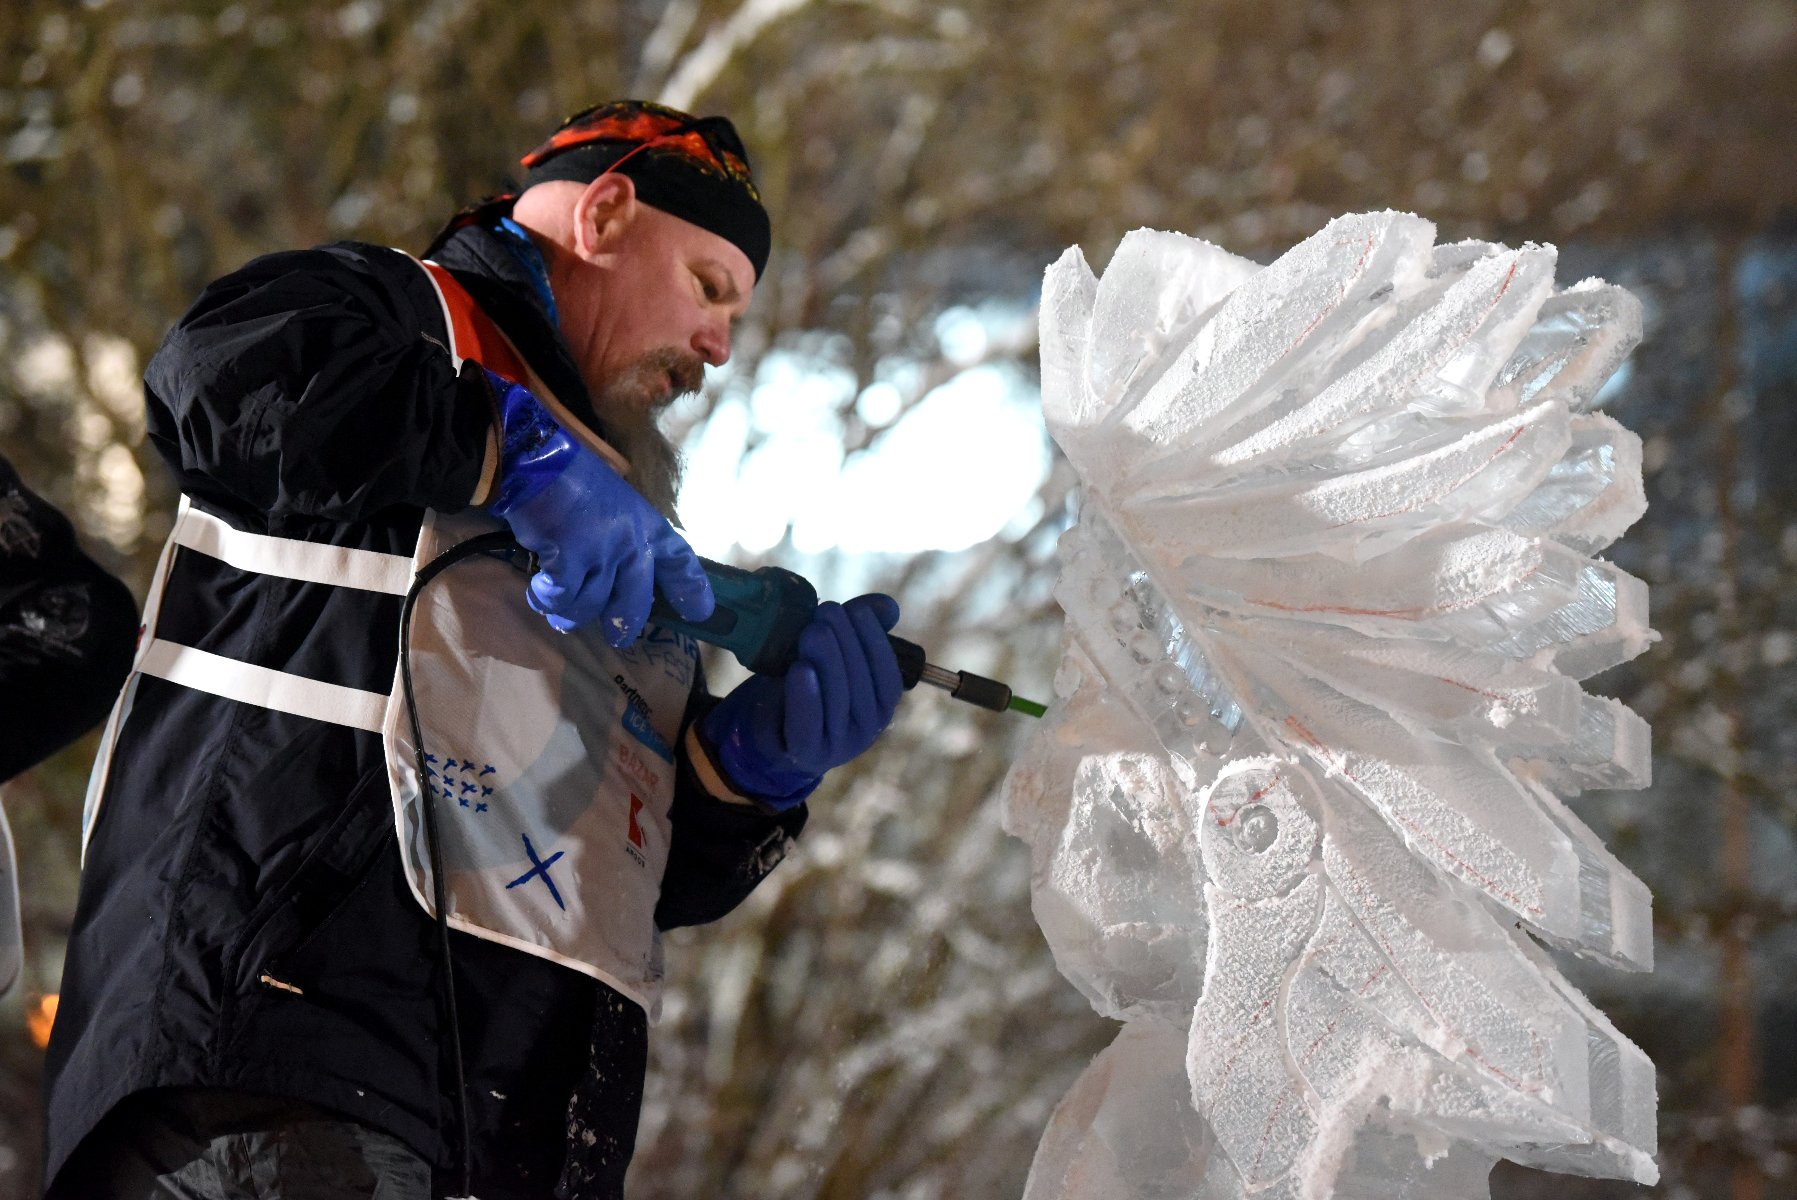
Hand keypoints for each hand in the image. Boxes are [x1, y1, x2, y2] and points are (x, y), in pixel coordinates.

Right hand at [485, 370, 711, 644]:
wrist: (537, 460)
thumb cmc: (573, 478)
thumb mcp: (615, 502)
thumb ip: (622, 537)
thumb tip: (613, 579)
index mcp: (647, 525)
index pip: (680, 560)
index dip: (691, 589)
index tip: (700, 614)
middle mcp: (631, 542)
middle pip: (635, 602)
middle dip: (624, 625)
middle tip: (618, 638)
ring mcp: (601, 552)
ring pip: (590, 606)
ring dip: (570, 613)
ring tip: (557, 610)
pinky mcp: (569, 560)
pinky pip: (560, 598)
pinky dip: (545, 599)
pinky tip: (539, 591)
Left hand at [701, 594, 903, 808]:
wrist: (773, 728)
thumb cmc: (810, 685)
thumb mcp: (834, 656)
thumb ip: (859, 630)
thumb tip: (889, 607)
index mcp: (881, 706)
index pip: (887, 676)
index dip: (875, 642)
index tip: (857, 610)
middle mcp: (867, 728)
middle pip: (861, 686)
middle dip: (845, 642)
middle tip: (827, 610)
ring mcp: (839, 745)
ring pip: (837, 701)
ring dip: (827, 661)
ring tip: (812, 629)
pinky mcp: (807, 754)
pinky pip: (809, 725)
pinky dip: (806, 697)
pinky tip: (800, 668)